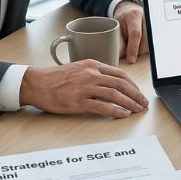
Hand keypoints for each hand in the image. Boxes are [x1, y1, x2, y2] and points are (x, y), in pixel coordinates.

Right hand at [20, 60, 148, 117]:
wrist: (37, 83)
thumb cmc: (56, 78)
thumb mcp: (78, 69)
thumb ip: (94, 74)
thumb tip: (111, 84)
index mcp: (93, 65)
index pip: (119, 74)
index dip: (132, 84)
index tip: (139, 92)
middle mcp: (91, 74)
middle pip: (121, 84)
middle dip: (135, 94)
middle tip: (143, 103)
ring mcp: (85, 88)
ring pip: (114, 94)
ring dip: (129, 103)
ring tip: (136, 110)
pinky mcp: (78, 101)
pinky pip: (102, 106)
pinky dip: (115, 111)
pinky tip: (123, 114)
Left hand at [113, 0, 147, 63]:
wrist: (130, 9)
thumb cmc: (123, 18)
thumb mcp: (117, 26)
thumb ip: (118, 40)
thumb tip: (121, 55)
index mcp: (134, 16)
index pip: (136, 34)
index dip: (133, 48)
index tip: (131, 60)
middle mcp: (147, 19)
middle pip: (145, 42)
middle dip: (137, 51)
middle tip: (128, 50)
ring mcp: (153, 25)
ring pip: (150, 45)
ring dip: (140, 49)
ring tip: (133, 42)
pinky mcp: (156, 31)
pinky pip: (152, 44)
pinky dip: (144, 47)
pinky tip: (139, 42)